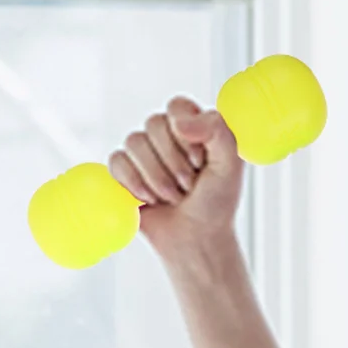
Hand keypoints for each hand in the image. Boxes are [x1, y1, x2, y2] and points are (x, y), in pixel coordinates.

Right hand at [108, 96, 244, 261]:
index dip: (186, 133)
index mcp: (196, 127)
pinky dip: (135, 184)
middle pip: (153, 123)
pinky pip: (117, 162)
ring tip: (174, 197)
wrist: (197, 240)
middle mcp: (168, 134)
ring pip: (134, 142)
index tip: (199, 162)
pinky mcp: (124, 171)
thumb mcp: (230, 167)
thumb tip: (180, 122)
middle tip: (189, 186)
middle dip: (174, 163)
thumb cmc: (217, 204)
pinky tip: (150, 200)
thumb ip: (218, 132)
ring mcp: (144, 152)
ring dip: (157, 177)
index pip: (177, 107)